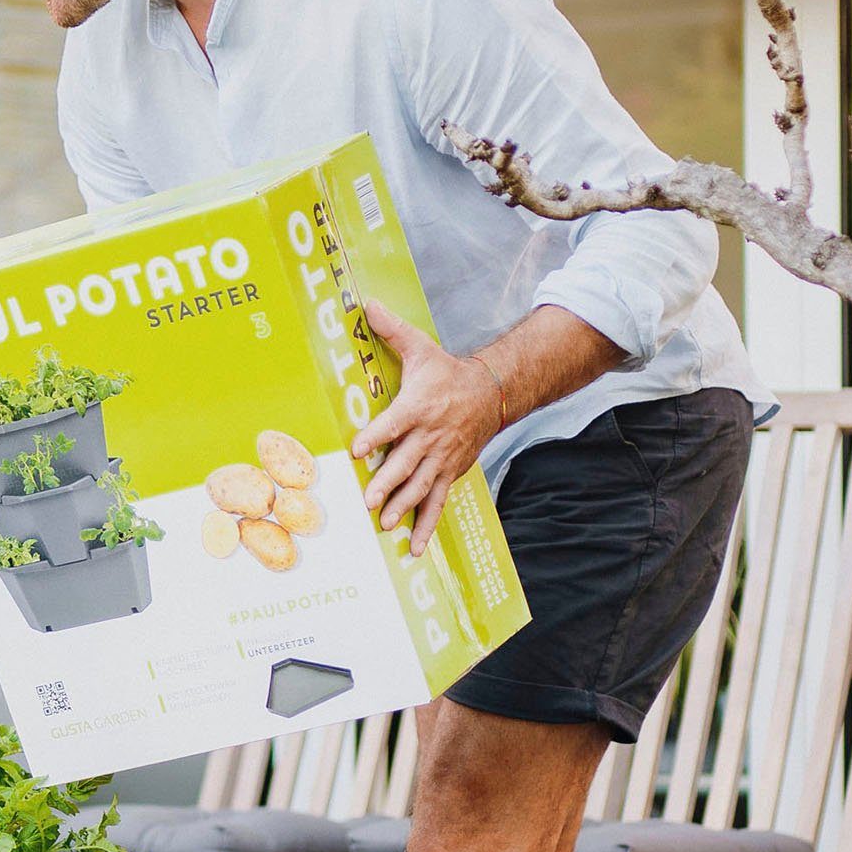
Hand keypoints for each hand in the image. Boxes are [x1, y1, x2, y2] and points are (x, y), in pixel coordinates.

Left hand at [349, 298, 505, 553]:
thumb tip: (364, 302)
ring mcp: (441, 459)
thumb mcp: (421, 348)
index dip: (377, 436)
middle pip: (406, 462)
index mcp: (418, 406)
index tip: (358, 449)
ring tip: (385, 525)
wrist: (492, 393)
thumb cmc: (448, 373)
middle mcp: (430, 436)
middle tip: (369, 500)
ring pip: (421, 487)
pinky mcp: (449, 473)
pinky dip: (427, 527)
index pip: (394, 423)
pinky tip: (413, 549)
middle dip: (388, 483)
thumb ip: (391, 329)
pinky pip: (437, 504)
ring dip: (403, 508)